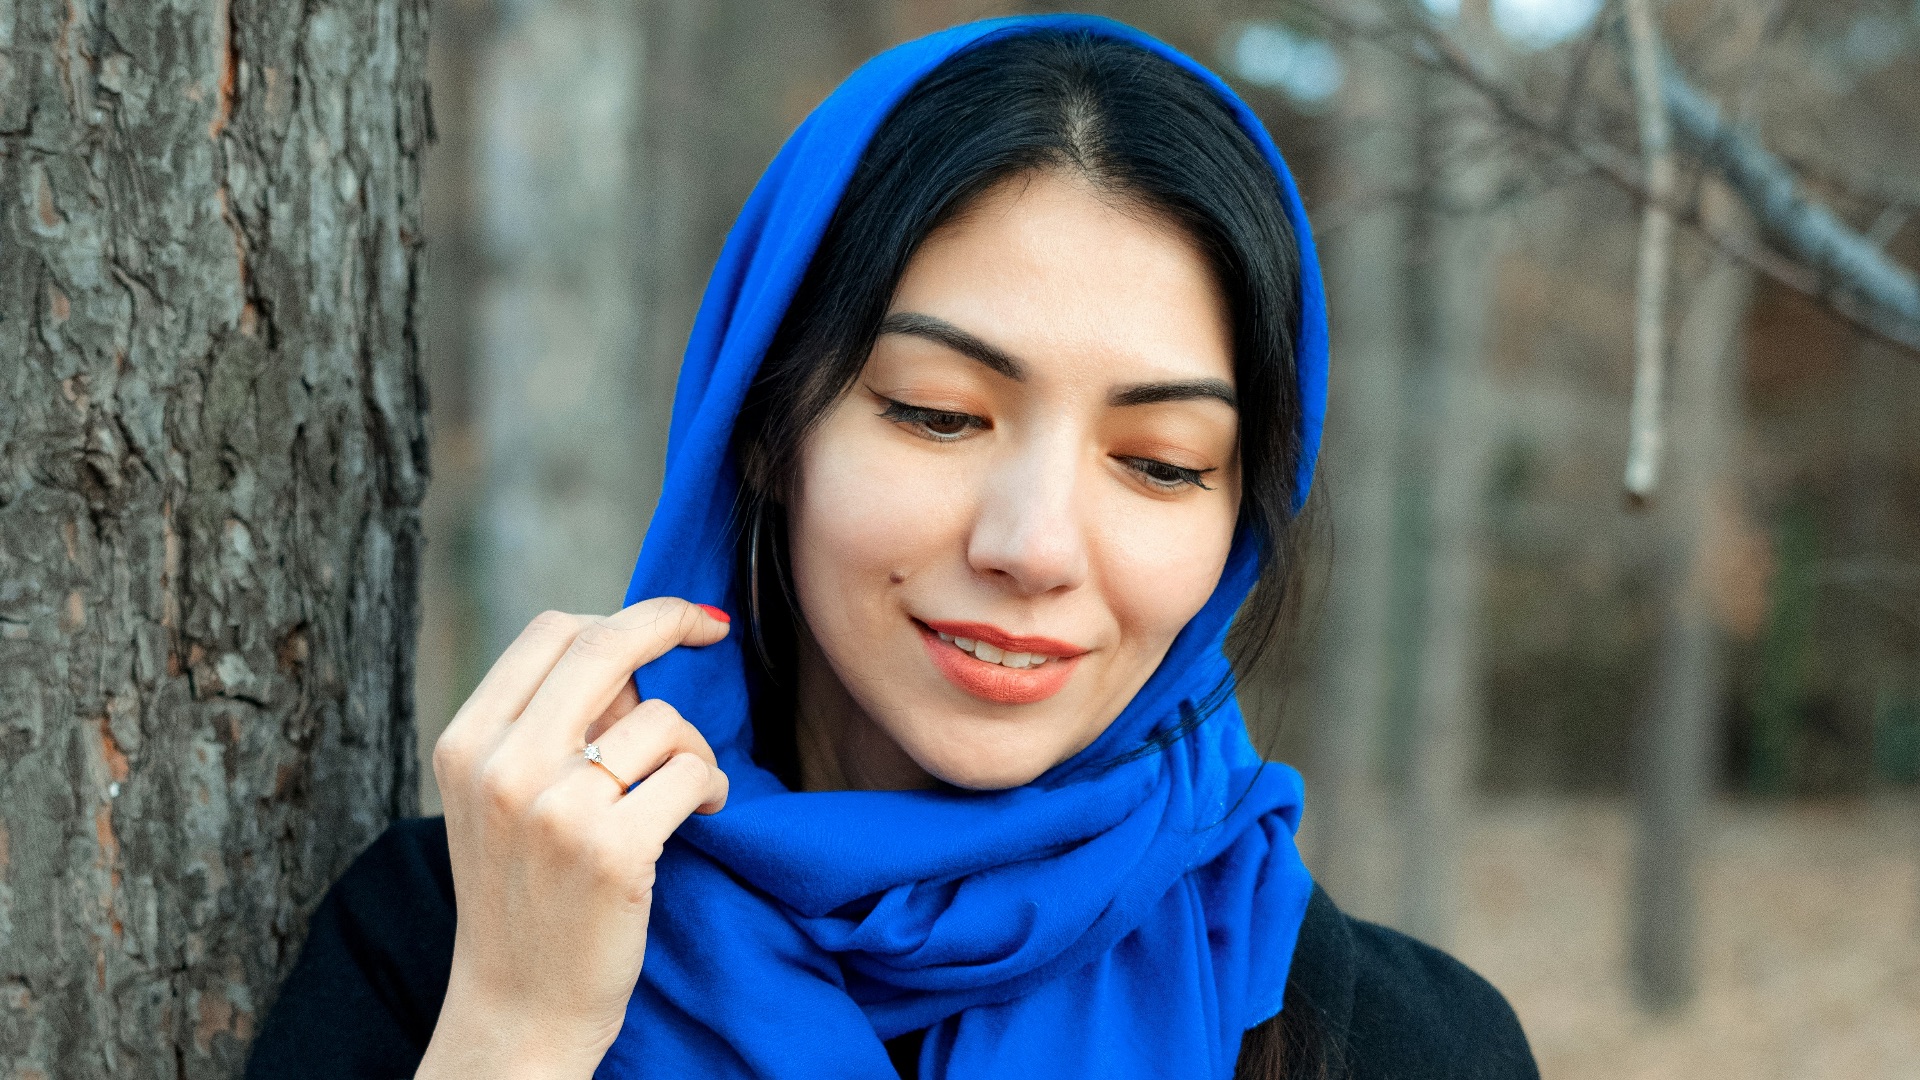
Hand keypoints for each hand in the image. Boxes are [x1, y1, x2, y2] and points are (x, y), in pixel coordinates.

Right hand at [416, 598, 731, 1079]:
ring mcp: (555, 810)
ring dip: (694, 746)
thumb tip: (638, 650)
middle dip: (672, 621)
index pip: (550, 632)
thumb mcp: (505, 799)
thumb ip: (552, 725)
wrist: (519, 1011)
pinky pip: (692, 773)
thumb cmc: (526, 895)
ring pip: (661, 718)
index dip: (622, 613)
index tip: (670, 619)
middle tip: (712, 629)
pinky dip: (714, 787)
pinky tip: (705, 814)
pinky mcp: (612, 851)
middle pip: (605, 645)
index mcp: (465, 743)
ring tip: (687, 788)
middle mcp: (501, 768)